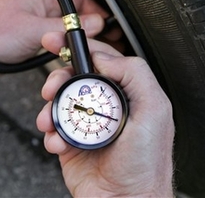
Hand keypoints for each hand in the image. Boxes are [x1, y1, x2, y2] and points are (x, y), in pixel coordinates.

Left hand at [0, 0, 112, 80]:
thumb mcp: (35, 30)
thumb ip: (68, 27)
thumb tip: (96, 23)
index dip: (96, 13)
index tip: (108, 26)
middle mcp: (43, 8)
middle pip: (76, 17)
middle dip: (90, 29)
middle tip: (103, 42)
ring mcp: (40, 24)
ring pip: (68, 31)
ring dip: (78, 41)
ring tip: (90, 50)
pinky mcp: (36, 39)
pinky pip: (58, 42)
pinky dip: (67, 48)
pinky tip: (73, 55)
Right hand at [37, 33, 174, 196]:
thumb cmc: (146, 163)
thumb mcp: (154, 110)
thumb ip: (134, 74)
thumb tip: (105, 57)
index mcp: (128, 93)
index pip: (103, 61)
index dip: (82, 48)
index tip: (60, 41)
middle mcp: (107, 105)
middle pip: (76, 78)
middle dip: (59, 77)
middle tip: (51, 85)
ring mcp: (88, 123)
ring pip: (60, 101)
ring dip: (50, 108)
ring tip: (51, 120)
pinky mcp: (72, 142)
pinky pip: (53, 128)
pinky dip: (50, 133)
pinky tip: (59, 143)